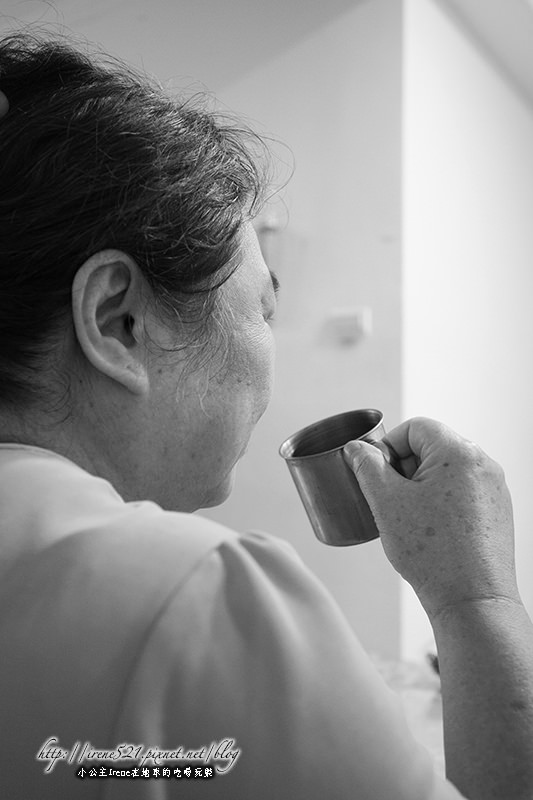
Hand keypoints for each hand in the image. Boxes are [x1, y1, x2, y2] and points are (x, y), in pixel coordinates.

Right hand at [344, 417, 518, 619]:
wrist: (472, 600)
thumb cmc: (433, 554)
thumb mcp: (387, 503)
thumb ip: (367, 467)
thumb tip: (357, 449)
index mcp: (459, 453)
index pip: (415, 427)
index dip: (389, 446)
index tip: (378, 473)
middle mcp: (482, 464)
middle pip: (432, 446)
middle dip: (405, 468)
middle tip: (392, 500)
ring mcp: (493, 488)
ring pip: (446, 470)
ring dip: (422, 486)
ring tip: (410, 519)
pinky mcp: (497, 510)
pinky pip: (462, 491)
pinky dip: (441, 501)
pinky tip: (430, 530)